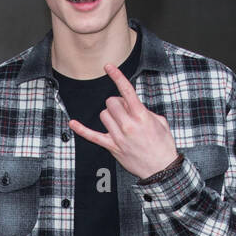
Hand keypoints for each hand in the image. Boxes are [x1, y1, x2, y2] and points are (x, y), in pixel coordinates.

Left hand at [67, 62, 178, 179]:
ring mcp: (119, 136)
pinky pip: (92, 136)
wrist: (162, 169)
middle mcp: (128, 125)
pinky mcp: (112, 147)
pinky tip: (72, 123)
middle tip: (126, 112)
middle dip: (117, 103)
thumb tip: (132, 105)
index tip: (108, 67)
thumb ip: (145, 110)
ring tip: (119, 122)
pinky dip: (81, 129)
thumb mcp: (160, 122)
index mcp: (141, 116)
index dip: (116, 76)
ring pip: (103, 115)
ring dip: (110, 115)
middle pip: (111, 102)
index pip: (126, 90)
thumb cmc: (162, 146)